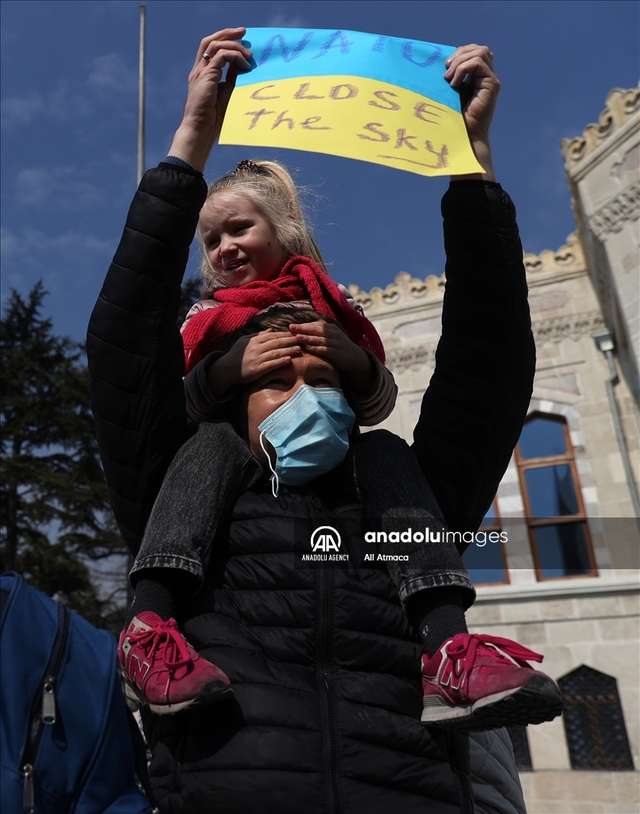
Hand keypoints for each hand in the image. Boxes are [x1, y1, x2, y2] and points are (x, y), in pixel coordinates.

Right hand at [169, 28, 251, 169]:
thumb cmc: (213, 118)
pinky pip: (221, 56)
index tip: (241, 39)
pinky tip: (245, 65)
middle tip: (244, 32)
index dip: (225, 40)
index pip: (211, 48)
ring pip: (215, 45)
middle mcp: (199, 70)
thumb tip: (243, 66)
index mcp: (203, 74)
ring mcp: (201, 72)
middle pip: (210, 41)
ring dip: (234, 45)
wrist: (201, 129)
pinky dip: (234, 56)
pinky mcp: (206, 76)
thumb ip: (232, 78)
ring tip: (249, 54)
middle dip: (228, 33)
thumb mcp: (226, 93)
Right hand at [209, 331, 301, 395]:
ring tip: (299, 349)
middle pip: (276, 343)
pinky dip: (280, 361)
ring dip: (289, 350)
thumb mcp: (245, 341)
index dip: (285, 334)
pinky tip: (289, 359)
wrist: (226, 370)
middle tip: (301, 339)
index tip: (295, 333)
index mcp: (254, 340)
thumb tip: (271, 330)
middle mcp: (256, 348)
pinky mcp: (257, 370)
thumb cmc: (236, 355)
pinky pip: (271, 364)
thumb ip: (258, 335)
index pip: (272, 335)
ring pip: (276, 353)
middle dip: (290, 340)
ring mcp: (256, 359)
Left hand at [288, 322, 371, 393]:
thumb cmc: (338, 347)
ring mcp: (336, 343)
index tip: (291, 325)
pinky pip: (325, 349)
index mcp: (331, 328)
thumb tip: (301, 330)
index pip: (315, 324)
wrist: (355, 358)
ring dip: (308, 338)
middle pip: (316, 329)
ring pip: (320, 339)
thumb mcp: (331, 337)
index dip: (304, 325)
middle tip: (291, 328)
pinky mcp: (337, 353)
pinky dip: (316, 348)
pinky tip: (308, 348)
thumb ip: (319, 333)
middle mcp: (334, 334)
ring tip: (297, 337)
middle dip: (303, 328)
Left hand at [444, 44, 499, 145]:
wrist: (463, 135)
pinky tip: (454, 85)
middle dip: (460, 54)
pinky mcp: (492, 85)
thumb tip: (444, 60)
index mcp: (478, 76)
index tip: (445, 66)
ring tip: (449, 80)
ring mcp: (491, 79)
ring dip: (460, 63)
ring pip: (480, 52)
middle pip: (479, 48)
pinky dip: (463, 70)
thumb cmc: (454, 116)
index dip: (460, 53)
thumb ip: (453, 75)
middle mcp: (487, 76)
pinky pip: (477, 64)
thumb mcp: (451, 90)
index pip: (474, 51)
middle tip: (446, 70)